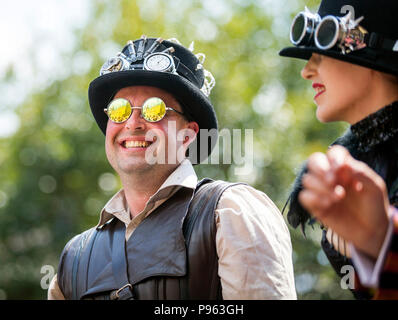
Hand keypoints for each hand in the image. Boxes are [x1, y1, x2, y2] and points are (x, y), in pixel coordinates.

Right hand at [299, 145, 389, 259]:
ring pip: (306, 179)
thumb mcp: (374, 186)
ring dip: (321, 187)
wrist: (371, 230)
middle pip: (313, 161)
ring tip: (338, 197)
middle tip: (333, 181)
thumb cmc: (373, 205)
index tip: (342, 169)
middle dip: (321, 169)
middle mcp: (330, 176)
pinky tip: (329, 205)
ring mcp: (321, 190)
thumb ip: (360, 172)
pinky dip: (315, 199)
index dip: (334, 158)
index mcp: (344, 168)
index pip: (333, 153)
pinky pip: (304, 196)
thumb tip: (342, 164)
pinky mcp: (314, 205)